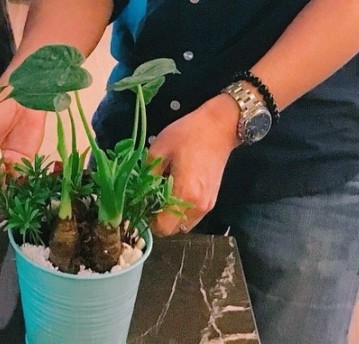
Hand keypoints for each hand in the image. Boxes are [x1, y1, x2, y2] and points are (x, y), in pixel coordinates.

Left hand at [147, 94, 239, 235]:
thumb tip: (139, 194)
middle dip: (158, 219)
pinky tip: (176, 191)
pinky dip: (181, 211)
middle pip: (172, 230)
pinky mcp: (212, 200)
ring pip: (183, 225)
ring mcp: (207, 205)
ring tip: (163, 194)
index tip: (141, 204)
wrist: (219, 127)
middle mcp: (198, 206)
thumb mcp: (159, 149)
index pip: (163, 227)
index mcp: (184, 193)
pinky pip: (192, 216)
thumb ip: (148, 175)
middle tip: (150, 198)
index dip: (148, 220)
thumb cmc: (187, 134)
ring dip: (170, 216)